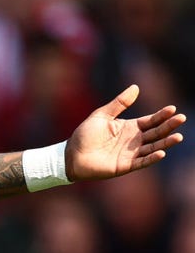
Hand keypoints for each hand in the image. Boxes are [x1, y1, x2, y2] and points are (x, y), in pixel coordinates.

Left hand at [66, 85, 185, 180]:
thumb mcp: (102, 115)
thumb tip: (136, 87)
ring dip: (165, 142)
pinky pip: (142, 161)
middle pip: (155, 132)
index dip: (161, 115)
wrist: (71, 155)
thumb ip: (119, 103)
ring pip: (153, 147)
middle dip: (169, 126)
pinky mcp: (125, 166)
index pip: (150, 120)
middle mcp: (134, 140)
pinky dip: (152, 158)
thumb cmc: (85, 135)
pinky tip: (161, 152)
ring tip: (178, 137)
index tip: (172, 109)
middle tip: (181, 119)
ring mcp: (131, 153)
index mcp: (129, 127)